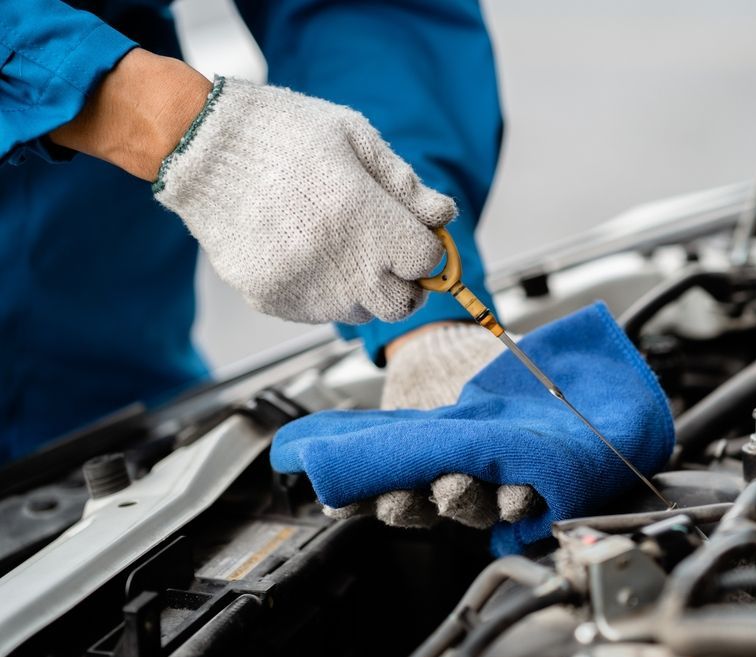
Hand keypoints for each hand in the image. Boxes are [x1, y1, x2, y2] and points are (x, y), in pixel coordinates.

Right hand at [52, 51, 454, 324]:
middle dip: (406, 282)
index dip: (427, 247)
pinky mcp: (271, 300)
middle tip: (392, 257)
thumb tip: (442, 217)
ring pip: (360, 313)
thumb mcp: (356, 138)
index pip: (426, 261)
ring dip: (365, 288)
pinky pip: (317, 312)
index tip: (415, 235)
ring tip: (342, 248)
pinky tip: (307, 253)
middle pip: (401, 304)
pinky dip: (324, 292)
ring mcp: (303, 287)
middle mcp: (339, 263)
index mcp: (366, 218)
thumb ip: (405, 185)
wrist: (200, 146)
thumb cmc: (281, 133)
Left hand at [271, 303, 675, 554]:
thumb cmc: (492, 363)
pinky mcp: (392, 471)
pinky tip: (341, 495)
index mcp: (515, 468)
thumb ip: (546, 386)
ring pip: (424, 507)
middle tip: (453, 488)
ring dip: (408, 505)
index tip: (519, 497)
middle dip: (463, 500)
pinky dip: (356, 496)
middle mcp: (476, 484)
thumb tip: (590, 386)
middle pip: (472, 509)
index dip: (521, 504)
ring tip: (393, 497)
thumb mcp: (521, 373)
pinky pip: (374, 493)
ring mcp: (431, 480)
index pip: (524, 501)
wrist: (444, 346)